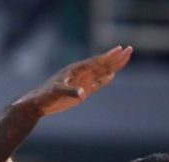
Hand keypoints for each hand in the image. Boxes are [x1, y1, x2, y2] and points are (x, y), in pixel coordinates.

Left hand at [18, 46, 132, 116]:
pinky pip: (95, 84)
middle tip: (130, 49)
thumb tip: (83, 93)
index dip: (108, 56)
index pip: (95, 61)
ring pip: (101, 73)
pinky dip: (104, 80)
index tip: (120, 49)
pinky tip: (111, 76)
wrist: (38, 104)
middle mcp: (80, 74)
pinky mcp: (81, 91)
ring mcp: (81, 82)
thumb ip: (70, 92)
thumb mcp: (57, 93)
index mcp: (75, 70)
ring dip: (113, 67)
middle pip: (102, 64)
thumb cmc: (45, 96)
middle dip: (116, 58)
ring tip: (125, 58)